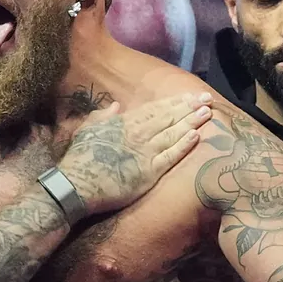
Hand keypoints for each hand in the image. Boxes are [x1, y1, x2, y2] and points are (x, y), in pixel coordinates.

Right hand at [60, 92, 213, 214]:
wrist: (75, 185)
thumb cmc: (79, 159)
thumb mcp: (86, 130)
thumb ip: (102, 116)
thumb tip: (116, 106)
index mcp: (125, 123)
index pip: (155, 109)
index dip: (175, 102)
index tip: (191, 96)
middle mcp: (138, 134)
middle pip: (169, 117)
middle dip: (189, 107)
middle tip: (207, 99)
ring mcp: (145, 153)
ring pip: (173, 133)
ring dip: (191, 121)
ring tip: (207, 112)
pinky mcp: (149, 172)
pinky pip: (170, 156)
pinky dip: (183, 145)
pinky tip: (196, 136)